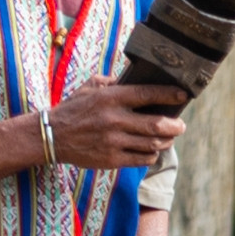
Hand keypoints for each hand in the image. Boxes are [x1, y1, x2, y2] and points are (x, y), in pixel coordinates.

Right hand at [47, 76, 187, 168]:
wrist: (51, 136)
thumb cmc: (75, 108)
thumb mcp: (91, 87)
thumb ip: (115, 81)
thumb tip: (139, 75)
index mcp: (111, 98)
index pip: (148, 94)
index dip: (169, 95)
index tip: (184, 95)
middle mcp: (114, 119)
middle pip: (157, 125)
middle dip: (176, 126)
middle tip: (181, 125)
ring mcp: (113, 141)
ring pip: (153, 144)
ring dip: (167, 141)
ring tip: (169, 137)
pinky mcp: (111, 160)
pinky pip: (142, 159)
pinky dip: (152, 154)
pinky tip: (152, 150)